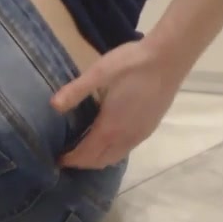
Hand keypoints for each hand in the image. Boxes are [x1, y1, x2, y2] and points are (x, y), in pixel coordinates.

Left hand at [52, 40, 182, 168]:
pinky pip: (126, 150)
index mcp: (110, 127)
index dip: (71, 160)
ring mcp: (139, 135)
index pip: (86, 154)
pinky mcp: (149, 128)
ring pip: (115, 158)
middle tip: (67, 157)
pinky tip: (107, 140)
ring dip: (98, 160)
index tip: (57, 159)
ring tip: (84, 152)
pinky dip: (111, 153)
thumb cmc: (132, 64)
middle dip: (82, 163)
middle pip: (100, 161)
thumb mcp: (99, 73)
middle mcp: (125, 137)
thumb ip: (76, 91)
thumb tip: (53, 106)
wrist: (169, 58)